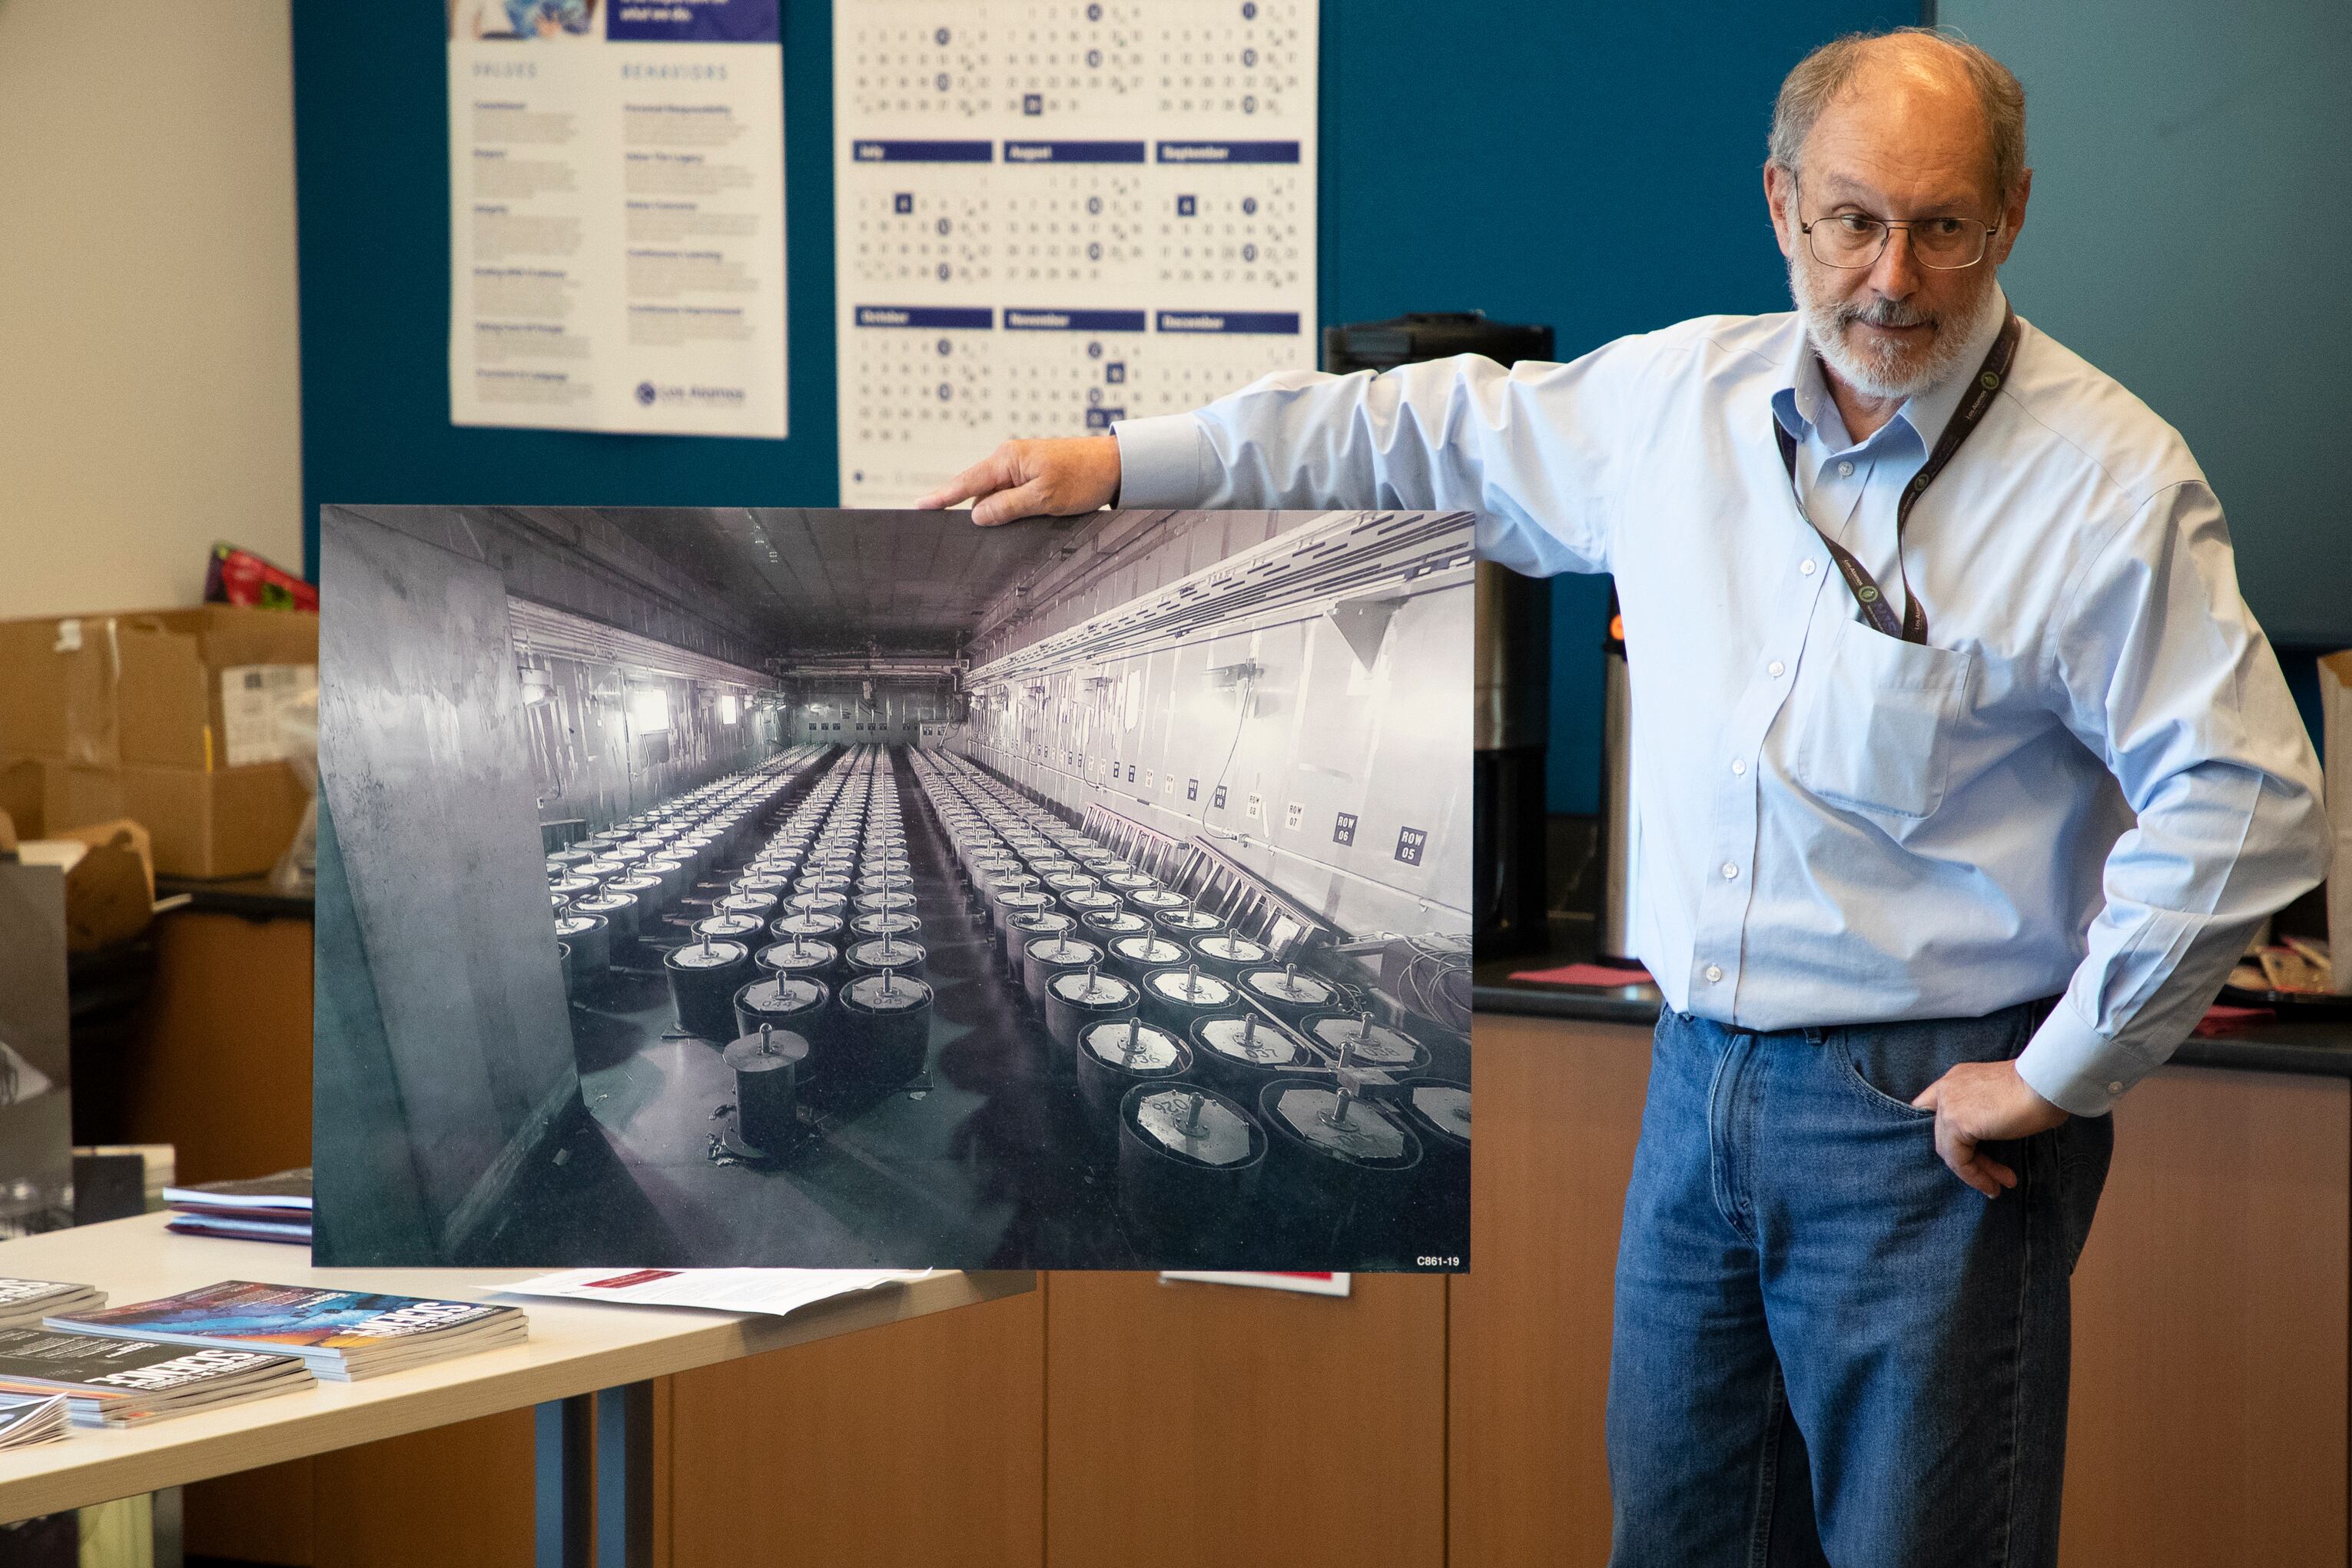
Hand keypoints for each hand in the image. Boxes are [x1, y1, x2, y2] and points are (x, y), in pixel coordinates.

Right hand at [913, 436, 1122, 525]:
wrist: (1116, 466)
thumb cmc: (1084, 477)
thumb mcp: (1043, 498)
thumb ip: (1007, 507)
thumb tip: (977, 515)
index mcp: (1008, 459)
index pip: (966, 482)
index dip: (942, 496)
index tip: (920, 506)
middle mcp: (1010, 460)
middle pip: (976, 489)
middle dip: (966, 509)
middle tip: (943, 527)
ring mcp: (1021, 468)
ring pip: (994, 495)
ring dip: (994, 513)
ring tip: (995, 527)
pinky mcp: (1033, 476)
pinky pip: (1010, 495)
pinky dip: (1008, 508)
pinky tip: (1009, 522)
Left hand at [1909, 1060, 2069, 1198]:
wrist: (2047, 1085)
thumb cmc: (2038, 1091)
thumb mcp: (2000, 1099)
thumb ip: (1981, 1113)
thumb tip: (1981, 1136)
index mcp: (1957, 1079)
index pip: (1932, 1110)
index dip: (1947, 1136)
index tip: (1969, 1156)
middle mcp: (1947, 1088)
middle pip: (1945, 1135)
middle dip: (1971, 1160)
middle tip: (1995, 1178)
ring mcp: (1948, 1104)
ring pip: (1951, 1150)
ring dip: (1976, 1173)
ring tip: (1997, 1186)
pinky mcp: (1956, 1122)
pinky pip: (1958, 1159)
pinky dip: (1974, 1176)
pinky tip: (1993, 1186)